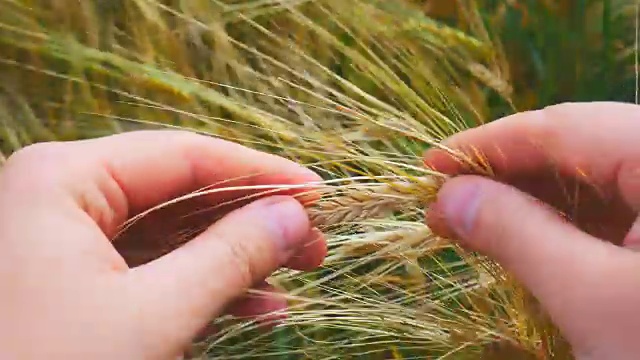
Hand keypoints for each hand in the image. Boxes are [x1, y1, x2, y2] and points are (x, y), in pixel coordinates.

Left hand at [0, 130, 325, 358]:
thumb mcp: (153, 314)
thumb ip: (229, 256)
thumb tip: (293, 215)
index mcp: (64, 180)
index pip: (184, 156)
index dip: (258, 172)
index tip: (317, 193)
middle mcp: (60, 199)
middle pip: (180, 194)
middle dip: (251, 221)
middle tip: (312, 241)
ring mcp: (62, 243)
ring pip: (170, 236)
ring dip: (234, 258)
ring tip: (293, 275)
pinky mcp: (71, 285)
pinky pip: (149, 271)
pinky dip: (201, 287)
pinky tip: (253, 306)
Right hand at [425, 102, 639, 358]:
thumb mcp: (590, 298)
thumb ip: (515, 234)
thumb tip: (448, 199)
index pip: (566, 128)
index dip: (488, 144)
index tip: (430, 165)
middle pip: (579, 147)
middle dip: (505, 174)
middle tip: (445, 202)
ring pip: (593, 180)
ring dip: (528, 200)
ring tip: (472, 221)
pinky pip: (611, 211)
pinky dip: (560, 224)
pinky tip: (522, 237)